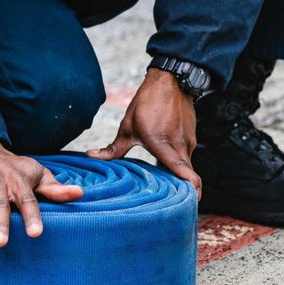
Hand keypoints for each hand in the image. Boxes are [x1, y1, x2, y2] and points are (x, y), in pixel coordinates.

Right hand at [0, 140, 82, 247]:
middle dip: (0, 224)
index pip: (28, 200)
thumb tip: (80, 194)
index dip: (32, 217)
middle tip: (0, 243)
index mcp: (18, 182)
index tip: (36, 233)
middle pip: (1, 205)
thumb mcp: (36, 174)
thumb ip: (55, 189)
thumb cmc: (13, 169)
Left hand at [86, 68, 201, 197]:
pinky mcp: (192, 136)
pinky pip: (186, 155)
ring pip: (187, 166)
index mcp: (164, 145)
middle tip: (169, 201)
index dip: (192, 192)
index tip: (188, 204)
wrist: (170, 80)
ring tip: (163, 183)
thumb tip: (90, 157)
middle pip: (187, 177)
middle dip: (181, 191)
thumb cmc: (147, 102)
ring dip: (177, 175)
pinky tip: (164, 162)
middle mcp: (181, 146)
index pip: (187, 175)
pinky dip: (178, 162)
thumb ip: (113, 148)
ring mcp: (189, 141)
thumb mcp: (127, 127)